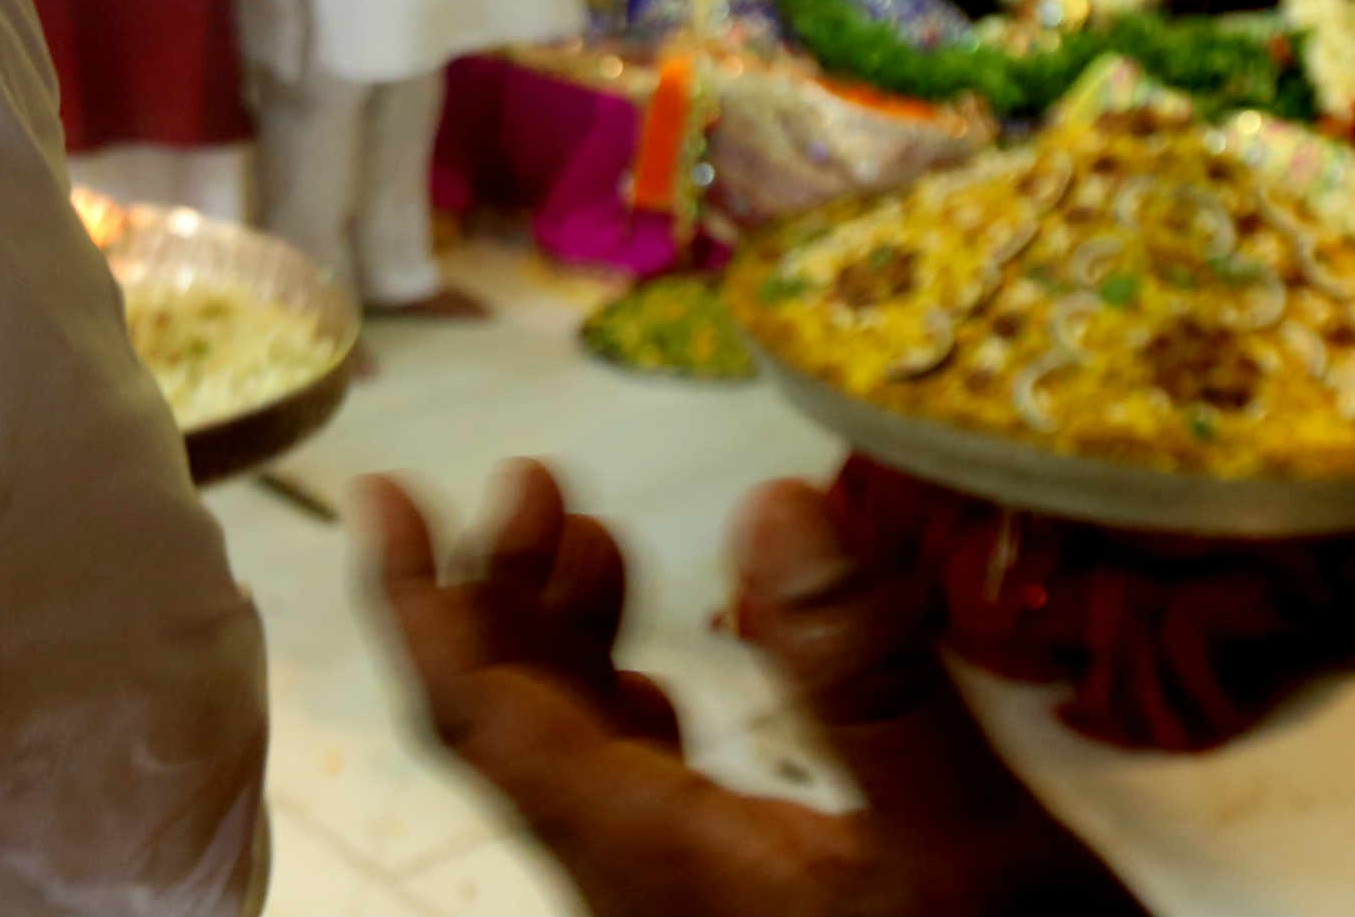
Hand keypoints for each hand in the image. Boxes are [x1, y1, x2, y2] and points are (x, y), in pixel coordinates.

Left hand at [364, 463, 1139, 916]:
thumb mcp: (970, 842)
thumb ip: (869, 678)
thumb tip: (773, 503)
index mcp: (655, 860)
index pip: (481, 721)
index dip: (419, 602)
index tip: (384, 495)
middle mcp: (638, 889)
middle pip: (513, 734)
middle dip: (500, 594)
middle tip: (534, 481)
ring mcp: (678, 910)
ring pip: (571, 769)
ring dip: (563, 645)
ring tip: (591, 538)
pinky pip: (630, 807)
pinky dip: (623, 713)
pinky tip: (660, 684)